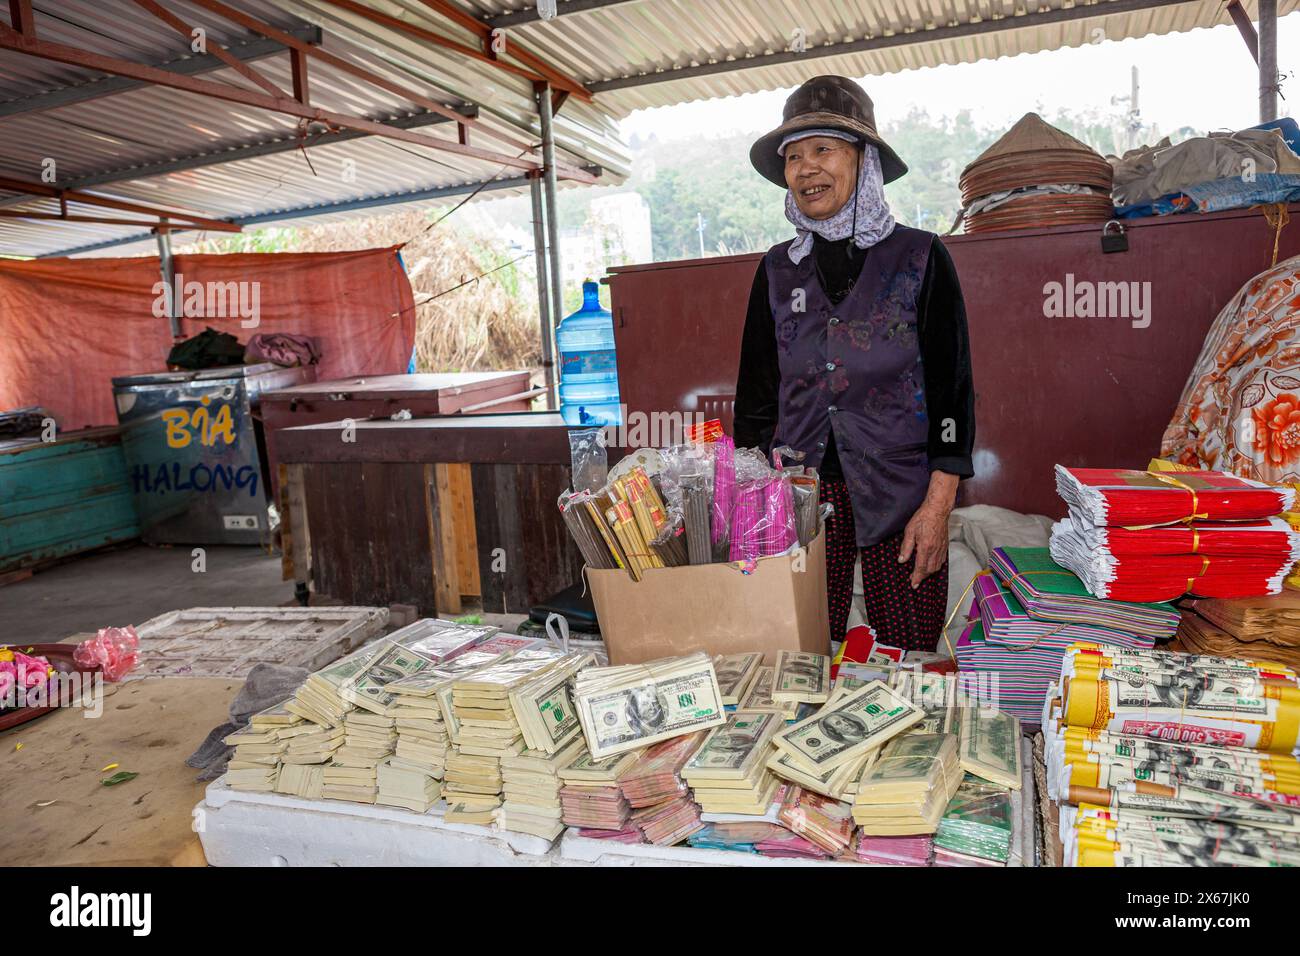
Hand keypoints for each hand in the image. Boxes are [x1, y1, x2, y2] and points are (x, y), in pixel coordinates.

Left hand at [898, 472, 958, 588]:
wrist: (938, 510)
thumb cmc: (923, 518)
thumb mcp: (909, 531)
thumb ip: (906, 547)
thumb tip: (902, 560)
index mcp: (925, 547)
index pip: (920, 567)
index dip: (916, 578)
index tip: (913, 585)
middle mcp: (935, 550)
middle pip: (929, 570)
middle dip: (922, 577)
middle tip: (914, 579)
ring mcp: (941, 548)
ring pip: (936, 567)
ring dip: (929, 573)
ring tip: (921, 574)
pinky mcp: (945, 545)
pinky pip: (941, 561)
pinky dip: (936, 566)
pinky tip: (930, 565)